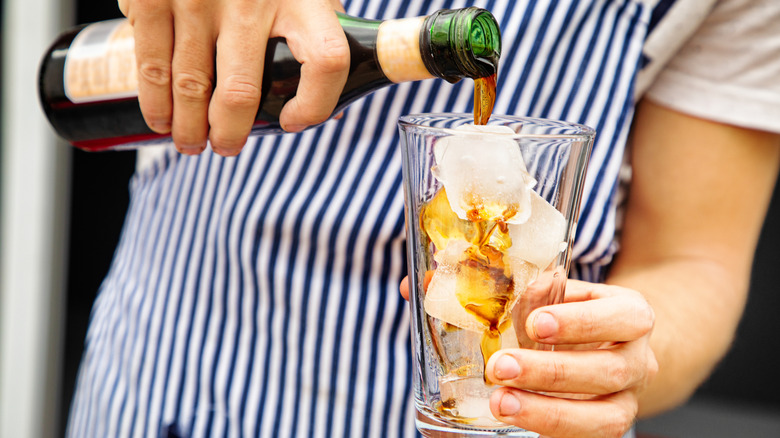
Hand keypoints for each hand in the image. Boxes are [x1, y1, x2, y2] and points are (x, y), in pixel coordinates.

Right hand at [117, 0, 349, 155]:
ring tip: (190, 143)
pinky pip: (152, 65)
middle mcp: (251, 0)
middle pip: (242, 91)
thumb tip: (335, 106)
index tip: (294, 122)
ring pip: (192, 87)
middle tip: (224, 147)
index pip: (326, 61)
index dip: (316, 104)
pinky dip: (155, 102)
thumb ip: (320, 34)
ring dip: (188, 127)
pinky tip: (161, 117)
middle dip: (230, 133)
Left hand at [484, 279, 657, 437]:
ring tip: (502, 402)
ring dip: (545, 411)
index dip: (580, 322)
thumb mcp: (567, 295)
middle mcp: (639, 361)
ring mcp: (629, 400)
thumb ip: (544, 293)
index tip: (535, 323)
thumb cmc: (577, 314)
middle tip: (502, 366)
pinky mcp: (609, 427)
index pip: (624, 318)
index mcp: (634, 317)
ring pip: (604, 418)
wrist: (607, 346)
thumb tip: (514, 292)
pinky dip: (547, 430)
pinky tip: (515, 418)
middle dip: (550, 372)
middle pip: (609, 371)